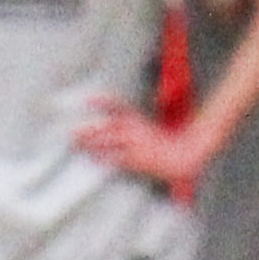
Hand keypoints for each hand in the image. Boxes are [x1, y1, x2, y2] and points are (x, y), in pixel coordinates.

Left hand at [73, 99, 208, 191]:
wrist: (187, 154)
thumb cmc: (168, 146)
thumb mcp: (150, 133)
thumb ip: (132, 131)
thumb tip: (117, 133)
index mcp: (139, 122)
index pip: (118, 107)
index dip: (102, 102)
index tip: (86, 99)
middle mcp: (136, 130)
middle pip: (108, 126)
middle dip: (89, 128)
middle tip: (71, 131)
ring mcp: (137, 144)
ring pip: (110, 140)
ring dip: (92, 142)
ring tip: (76, 143)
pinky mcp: (139, 159)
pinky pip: (118, 158)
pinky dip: (105, 158)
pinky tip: (94, 159)